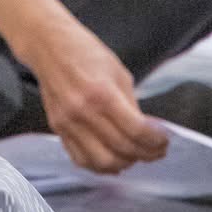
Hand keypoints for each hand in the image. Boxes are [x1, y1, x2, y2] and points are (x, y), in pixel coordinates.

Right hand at [21, 15, 169, 174]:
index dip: (156, 141)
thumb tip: (146, 131)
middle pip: (123, 149)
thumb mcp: (118, 72)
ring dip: (124, 164)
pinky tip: (111, 158)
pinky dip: (99, 165)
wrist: (48, 46)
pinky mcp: (58, 128)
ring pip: (102, 162)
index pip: (137, 131)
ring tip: (134, 156)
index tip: (163, 139)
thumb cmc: (84, 52)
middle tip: (156, 151)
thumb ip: (131, 105)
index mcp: (102, 93)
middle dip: (146, 154)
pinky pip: (81, 159)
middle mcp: (83, 112)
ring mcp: (68, 123)